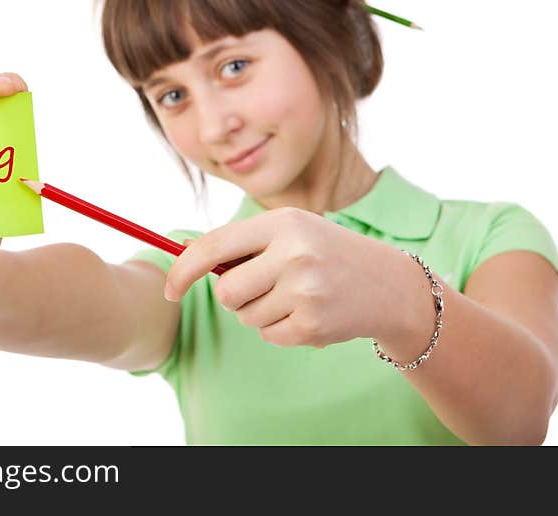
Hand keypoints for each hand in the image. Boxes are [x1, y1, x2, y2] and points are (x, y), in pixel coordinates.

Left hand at [164, 207, 414, 348]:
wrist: (388, 285)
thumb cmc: (327, 253)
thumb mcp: (291, 231)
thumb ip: (243, 242)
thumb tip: (186, 258)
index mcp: (283, 222)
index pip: (214, 247)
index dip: (183, 270)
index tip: (169, 290)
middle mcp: (294, 253)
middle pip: (227, 291)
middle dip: (234, 296)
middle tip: (261, 287)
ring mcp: (305, 291)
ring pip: (246, 316)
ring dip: (260, 312)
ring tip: (295, 296)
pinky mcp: (313, 324)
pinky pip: (268, 335)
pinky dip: (279, 329)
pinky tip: (308, 313)